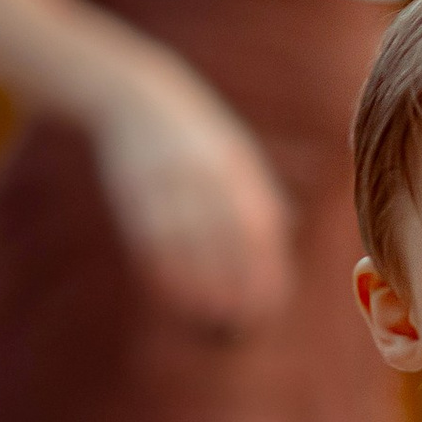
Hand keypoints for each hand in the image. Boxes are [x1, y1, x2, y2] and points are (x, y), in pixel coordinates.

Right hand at [90, 71, 294, 334]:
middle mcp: (206, 175)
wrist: (134, 94)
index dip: (265, 271)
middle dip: (235, 287)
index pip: (259, 228)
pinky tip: (170, 297)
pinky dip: (163, 273)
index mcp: (236, 168)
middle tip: (240, 327)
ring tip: (208, 323)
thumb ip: (257, 187)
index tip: (267, 308)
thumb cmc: (193, 131)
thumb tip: (287, 226)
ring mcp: (169, 182)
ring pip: (188, 247)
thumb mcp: (232, 149)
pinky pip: (151, 240)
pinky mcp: (135, 191)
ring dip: (198, 289)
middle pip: (226, 241)